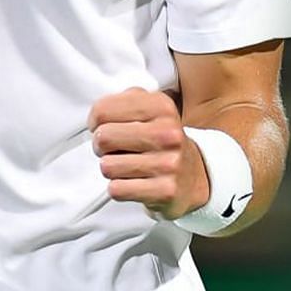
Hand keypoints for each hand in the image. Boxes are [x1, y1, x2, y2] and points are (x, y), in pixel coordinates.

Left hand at [89, 88, 209, 218]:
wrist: (193, 176)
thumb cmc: (162, 142)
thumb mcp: (151, 110)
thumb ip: (124, 101)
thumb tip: (97, 115)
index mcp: (162, 107)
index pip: (103, 110)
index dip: (96, 122)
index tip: (105, 127)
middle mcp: (168, 133)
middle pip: (103, 138)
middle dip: (101, 147)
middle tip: (114, 149)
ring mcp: (168, 163)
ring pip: (107, 166)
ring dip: (112, 169)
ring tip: (127, 166)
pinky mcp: (165, 190)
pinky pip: (117, 189)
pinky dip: (119, 188)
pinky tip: (134, 182)